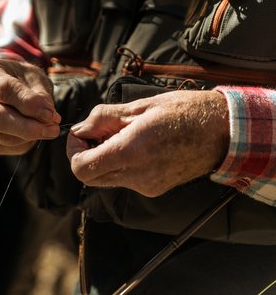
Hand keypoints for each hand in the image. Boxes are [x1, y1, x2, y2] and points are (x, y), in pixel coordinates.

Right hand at [0, 59, 60, 154]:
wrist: (3, 88)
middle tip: (52, 129)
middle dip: (26, 127)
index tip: (51, 114)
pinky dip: (21, 144)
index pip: (3, 89)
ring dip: (27, 137)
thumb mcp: (32, 76)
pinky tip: (33, 134)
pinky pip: (1, 148)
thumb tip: (48, 117)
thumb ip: (39, 95)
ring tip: (47, 129)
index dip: (28, 103)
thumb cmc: (19, 79)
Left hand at [67, 90, 228, 196]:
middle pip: (89, 177)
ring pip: (106, 179)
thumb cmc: (183, 111)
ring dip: (102, 158)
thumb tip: (80, 129)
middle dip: (84, 155)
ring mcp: (146, 186)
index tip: (81, 134)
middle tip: (96, 133)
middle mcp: (137, 176)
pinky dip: (119, 164)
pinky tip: (134, 145)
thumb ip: (102, 118)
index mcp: (130, 152)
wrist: (222, 131)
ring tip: (119, 135)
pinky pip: (124, 180)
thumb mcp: (138, 106)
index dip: (73, 151)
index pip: (81, 168)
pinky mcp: (155, 189)